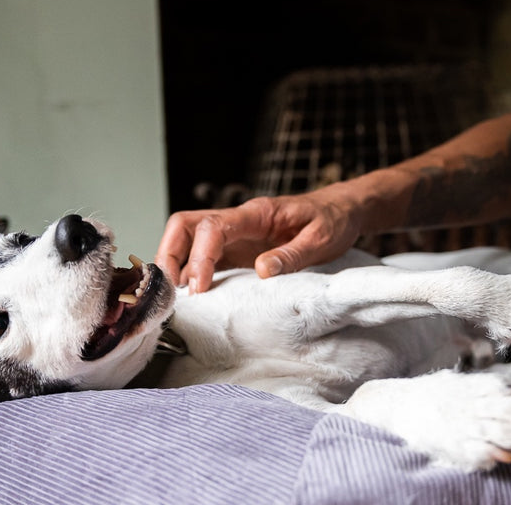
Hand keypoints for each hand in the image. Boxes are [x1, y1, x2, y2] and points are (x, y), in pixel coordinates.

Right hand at [156, 190, 361, 293]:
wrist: (341, 211)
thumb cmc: (332, 222)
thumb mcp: (321, 240)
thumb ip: (292, 255)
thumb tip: (262, 271)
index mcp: (257, 214)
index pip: (212, 227)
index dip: (200, 257)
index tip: (199, 287)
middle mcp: (239, 221)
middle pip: (184, 226)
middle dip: (169, 255)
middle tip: (170, 292)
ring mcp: (234, 234)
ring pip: (187, 239)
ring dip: (174, 265)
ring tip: (174, 298)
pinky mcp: (236, 248)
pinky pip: (202, 256)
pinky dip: (189, 273)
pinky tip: (192, 296)